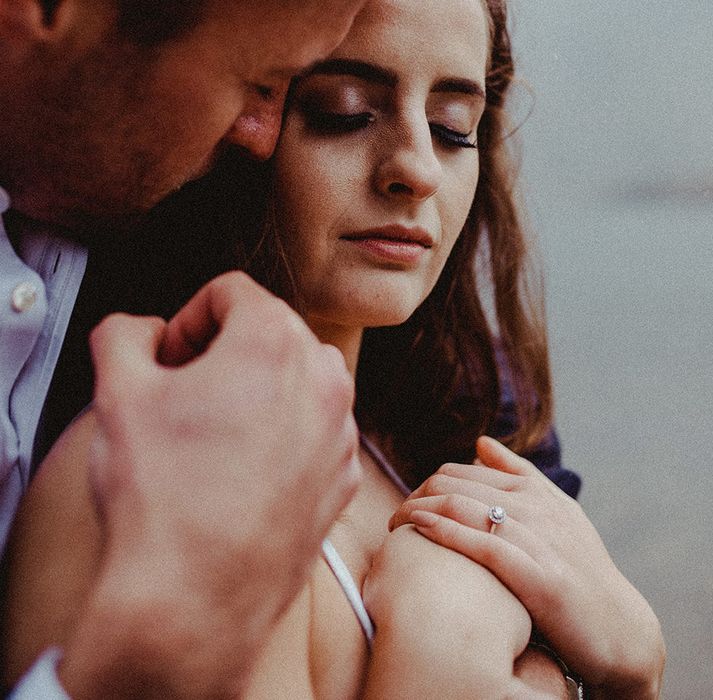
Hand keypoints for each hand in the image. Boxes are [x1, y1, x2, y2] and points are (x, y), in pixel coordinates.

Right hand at [60, 271, 360, 698]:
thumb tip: (140, 333)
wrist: (198, 597)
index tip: (171, 356)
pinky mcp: (343, 477)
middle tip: (185, 394)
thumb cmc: (165, 497)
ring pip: (297, 384)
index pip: (231, 292)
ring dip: (257, 394)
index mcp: (273, 341)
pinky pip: (314, 434)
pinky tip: (241, 474)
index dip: (188, 318)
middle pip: (270, 334)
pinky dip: (282, 438)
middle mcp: (323, 380)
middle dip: (224, 353)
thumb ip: (125, 334)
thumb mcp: (118, 391)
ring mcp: (340, 432)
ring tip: (213, 437)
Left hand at [389, 436, 664, 699]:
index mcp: (537, 491)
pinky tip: (421, 530)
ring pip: (464, 507)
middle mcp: (537, 507)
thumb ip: (519, 475)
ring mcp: (539, 539)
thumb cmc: (579, 569)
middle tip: (397, 517)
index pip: (464, 470)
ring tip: (396, 525)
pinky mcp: (539, 576)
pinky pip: (482, 544)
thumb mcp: (556, 513)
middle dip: (417, 495)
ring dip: (419, 510)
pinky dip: (446, 532)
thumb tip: (481, 442)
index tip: (410, 503)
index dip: (429, 483)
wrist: (620, 629)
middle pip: (456, 483)